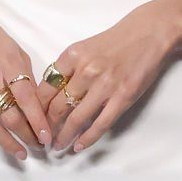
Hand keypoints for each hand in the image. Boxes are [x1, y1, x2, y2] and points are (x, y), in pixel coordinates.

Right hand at [0, 0, 53, 166]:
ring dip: (7, 143)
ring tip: (21, 153)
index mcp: (9, 65)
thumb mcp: (17, 52)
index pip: (27, 100)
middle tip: (39, 147)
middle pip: (10, 116)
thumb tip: (40, 108)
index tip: (48, 137)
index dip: (39, 121)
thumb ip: (28, 79)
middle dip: (27, 135)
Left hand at [38, 0, 181, 153]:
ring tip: (57, 146)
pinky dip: (87, 138)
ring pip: (76, 118)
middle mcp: (86, 71)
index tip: (33, 121)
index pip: (45, 89)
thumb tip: (50, 95)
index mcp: (72, 56)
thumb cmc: (115, 42)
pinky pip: (101, 124)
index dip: (35, 109)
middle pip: (57, 106)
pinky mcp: (123, 97)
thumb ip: (67, 69)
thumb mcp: (83, 48)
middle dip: (46, 127)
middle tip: (42, 138)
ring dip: (64, 136)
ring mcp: (105, 85)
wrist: (148, 33)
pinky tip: (78, 146)